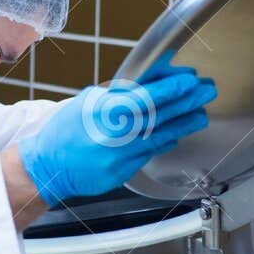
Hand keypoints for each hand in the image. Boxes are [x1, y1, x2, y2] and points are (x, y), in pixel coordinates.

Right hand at [15, 67, 215, 206]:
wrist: (47, 167)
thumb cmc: (64, 132)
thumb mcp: (87, 102)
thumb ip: (117, 94)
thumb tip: (147, 83)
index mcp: (103, 113)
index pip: (146, 97)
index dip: (172, 88)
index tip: (190, 80)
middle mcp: (114, 136)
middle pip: (159, 116)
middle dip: (186, 102)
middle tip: (206, 92)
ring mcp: (119, 157)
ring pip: (160, 137)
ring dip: (183, 124)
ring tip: (200, 114)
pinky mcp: (121, 173)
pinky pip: (148, 154)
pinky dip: (164, 142)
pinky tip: (175, 135)